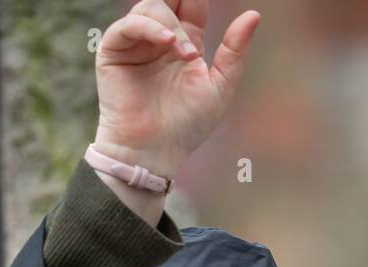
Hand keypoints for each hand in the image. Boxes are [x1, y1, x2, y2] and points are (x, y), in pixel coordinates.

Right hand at [93, 0, 259, 179]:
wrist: (155, 150)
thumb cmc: (187, 125)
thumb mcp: (220, 86)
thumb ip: (235, 50)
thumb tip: (254, 14)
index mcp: (185, 42)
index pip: (190, 4)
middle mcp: (159, 39)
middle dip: (181, 1)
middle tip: (191, 28)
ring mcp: (136, 44)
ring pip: (150, 8)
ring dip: (172, 25)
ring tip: (185, 53)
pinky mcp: (113, 52)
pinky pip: (128, 26)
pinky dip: (148, 28)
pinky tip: (168, 43)